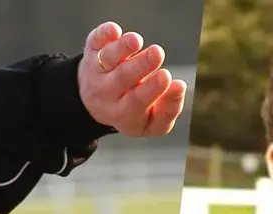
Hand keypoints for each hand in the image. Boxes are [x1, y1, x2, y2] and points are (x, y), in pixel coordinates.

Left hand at [77, 22, 186, 136]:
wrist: (96, 103)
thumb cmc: (135, 111)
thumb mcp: (152, 123)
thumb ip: (169, 109)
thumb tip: (180, 85)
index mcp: (122, 113)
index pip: (136, 101)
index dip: (151, 89)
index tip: (166, 76)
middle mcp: (106, 93)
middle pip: (122, 78)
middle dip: (140, 65)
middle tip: (157, 53)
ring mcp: (97, 70)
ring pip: (108, 59)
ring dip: (122, 48)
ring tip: (136, 40)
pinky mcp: (93, 50)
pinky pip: (95, 41)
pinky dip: (103, 34)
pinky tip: (114, 31)